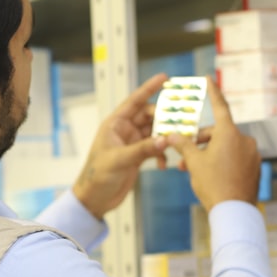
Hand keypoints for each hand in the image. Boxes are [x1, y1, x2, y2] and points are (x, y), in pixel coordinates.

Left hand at [72, 73, 170, 219]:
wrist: (94, 198)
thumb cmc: (97, 176)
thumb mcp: (119, 160)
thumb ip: (143, 149)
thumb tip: (166, 139)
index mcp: (115, 124)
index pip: (135, 101)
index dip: (149, 88)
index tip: (165, 78)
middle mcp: (124, 130)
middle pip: (149, 116)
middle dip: (165, 117)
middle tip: (182, 121)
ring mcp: (132, 143)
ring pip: (155, 132)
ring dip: (166, 136)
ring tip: (177, 142)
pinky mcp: (137, 156)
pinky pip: (155, 148)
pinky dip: (162, 153)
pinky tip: (164, 164)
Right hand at [166, 78, 260, 210]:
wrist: (234, 211)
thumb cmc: (214, 185)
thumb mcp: (193, 162)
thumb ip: (183, 145)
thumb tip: (172, 135)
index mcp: (229, 133)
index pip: (219, 106)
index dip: (212, 92)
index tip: (209, 79)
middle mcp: (244, 140)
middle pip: (218, 132)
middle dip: (200, 141)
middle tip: (184, 154)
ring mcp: (252, 154)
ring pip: (226, 147)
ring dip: (208, 154)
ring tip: (193, 169)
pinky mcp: (255, 167)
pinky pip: (235, 158)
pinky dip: (222, 162)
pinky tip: (211, 176)